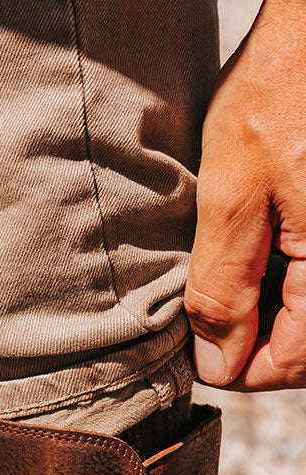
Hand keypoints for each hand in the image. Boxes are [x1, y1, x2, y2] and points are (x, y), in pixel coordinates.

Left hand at [186, 0, 305, 389]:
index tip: (198, 351)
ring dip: (268, 304)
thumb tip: (219, 361)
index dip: (237, 368)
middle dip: (253, 336)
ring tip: (231, 263)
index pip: (291, 363)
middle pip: (303, 342)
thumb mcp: (231, 196)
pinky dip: (285, 270)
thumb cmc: (284, 87)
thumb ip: (224, 287)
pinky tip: (256, 240)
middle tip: (205, 307)